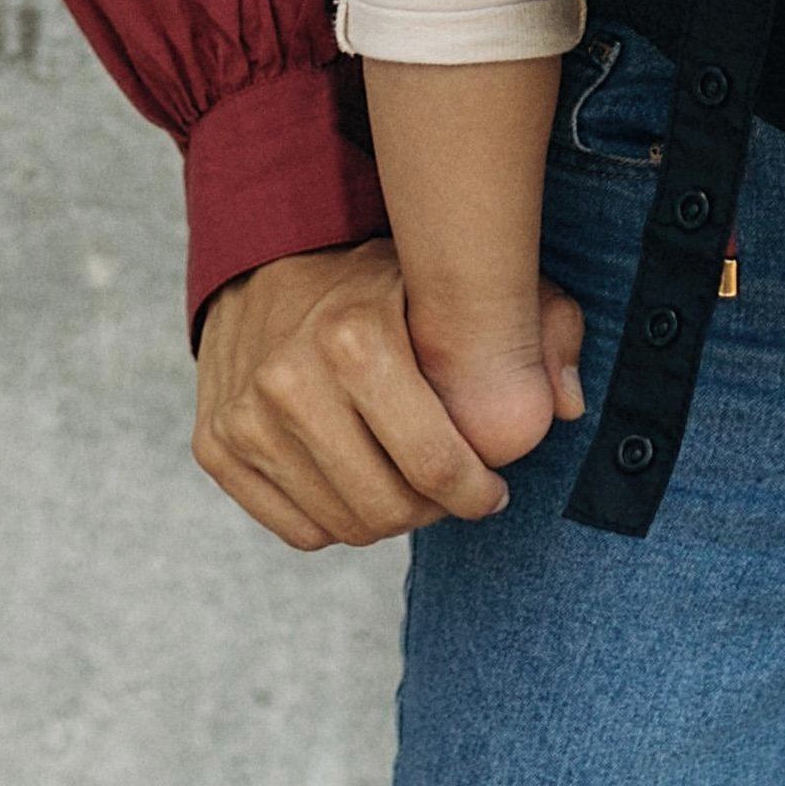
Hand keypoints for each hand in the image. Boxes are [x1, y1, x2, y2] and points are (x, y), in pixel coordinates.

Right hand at [193, 239, 586, 550]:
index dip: (478, 490)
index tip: (493, 487)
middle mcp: (290, 380)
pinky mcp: (216, 445)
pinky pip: (298, 529)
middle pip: (389, 509)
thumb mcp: (465, 281)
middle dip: (434, 508)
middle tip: (451, 488)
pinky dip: (336, 518)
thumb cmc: (384, 276)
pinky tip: (357, 477)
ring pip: (343, 525)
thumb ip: (539, 325)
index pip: (436, 466)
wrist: (269, 256)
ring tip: (406, 481)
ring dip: (387, 515)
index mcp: (355, 338)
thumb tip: (569, 407)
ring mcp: (245, 417)